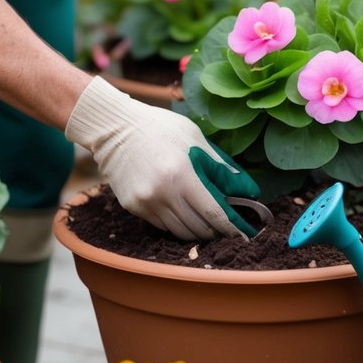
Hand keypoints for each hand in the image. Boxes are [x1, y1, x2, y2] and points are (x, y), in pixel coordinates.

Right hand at [65, 77, 259, 239]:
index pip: (214, 213)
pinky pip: (163, 226)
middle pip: (199, 228)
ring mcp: (146, 203)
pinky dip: (178, 224)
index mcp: (182, 174)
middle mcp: (163, 193)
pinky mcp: (134, 207)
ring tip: (208, 222)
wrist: (115, 127)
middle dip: (218, 231)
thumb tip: (247, 191)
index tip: (245, 234)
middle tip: (228, 227)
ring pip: (181, 232)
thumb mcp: (196, 140)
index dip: (232, 227)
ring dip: (198, 231)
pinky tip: (184, 212)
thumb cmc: (161, 128)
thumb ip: (221, 167)